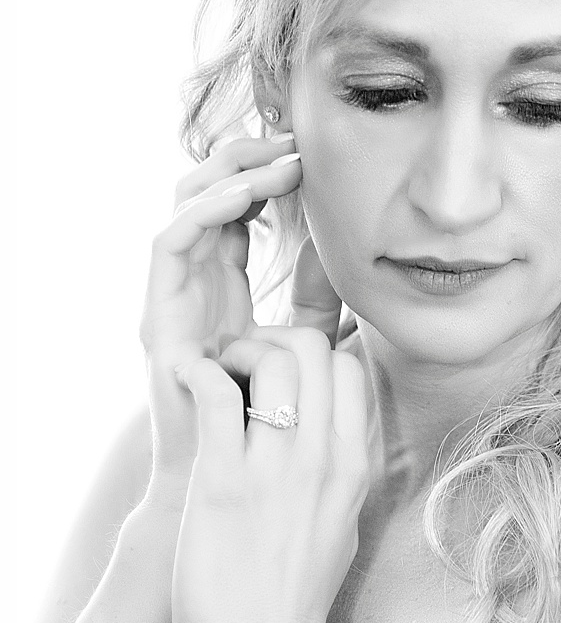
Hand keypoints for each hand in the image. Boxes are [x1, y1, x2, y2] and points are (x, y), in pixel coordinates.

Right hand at [142, 136, 303, 478]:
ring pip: (185, 207)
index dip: (269, 173)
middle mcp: (192, 285)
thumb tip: (341, 254)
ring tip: (278, 160)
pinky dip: (205, 211)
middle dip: (247, 159)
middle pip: (206, 196)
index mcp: (224, 285)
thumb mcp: (303, 345)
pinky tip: (245, 196)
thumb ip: (317, 302)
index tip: (314, 152)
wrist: (229, 481)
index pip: (238, 210)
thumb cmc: (266, 419)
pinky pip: (169, 244)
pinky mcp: (156, 317)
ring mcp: (171, 299)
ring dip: (231, 175)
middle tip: (295, 141)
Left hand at [170, 325, 369, 622]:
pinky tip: (191, 384)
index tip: (276, 375)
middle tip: (239, 367)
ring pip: (275, 358)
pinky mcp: (224, 483)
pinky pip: (220, 396)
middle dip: (271, 339)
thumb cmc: (293, 597)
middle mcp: (326, 459)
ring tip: (214, 376)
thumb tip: (330, 431)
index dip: (310, 354)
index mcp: (356, 466)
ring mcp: (278, 470)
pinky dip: (201, 373)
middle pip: (316, 347)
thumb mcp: (343, 522)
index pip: (350, 367)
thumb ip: (341, 469)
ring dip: (236, 352)